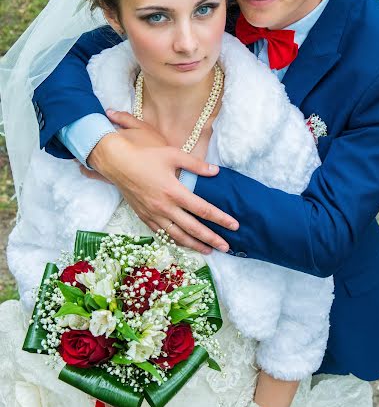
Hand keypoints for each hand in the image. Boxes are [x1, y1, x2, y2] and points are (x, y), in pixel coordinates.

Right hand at [87, 110, 238, 252]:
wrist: (116, 162)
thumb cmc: (145, 156)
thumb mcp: (172, 154)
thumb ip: (195, 164)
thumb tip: (215, 171)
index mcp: (174, 191)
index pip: (202, 209)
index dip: (220, 218)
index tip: (234, 225)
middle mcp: (164, 207)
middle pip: (192, 228)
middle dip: (211, 239)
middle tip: (226, 247)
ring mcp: (153, 214)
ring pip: (177, 235)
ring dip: (194, 245)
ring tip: (208, 251)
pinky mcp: (144, 216)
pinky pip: (161, 234)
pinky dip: (174, 241)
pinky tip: (183, 244)